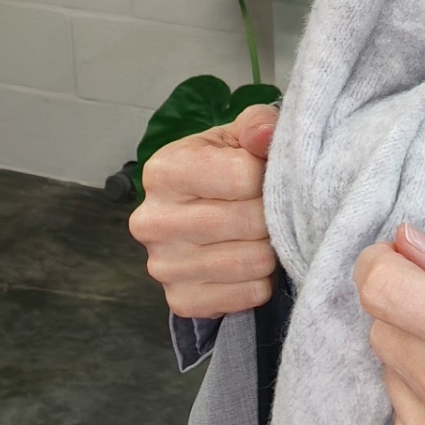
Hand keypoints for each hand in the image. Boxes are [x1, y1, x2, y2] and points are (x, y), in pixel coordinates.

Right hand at [129, 102, 278, 317]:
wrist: (201, 216)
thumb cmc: (224, 170)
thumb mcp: (238, 137)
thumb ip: (257, 124)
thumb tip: (264, 135)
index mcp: (164, 171)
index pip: (245, 176)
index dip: (268, 177)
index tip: (264, 176)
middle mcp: (153, 221)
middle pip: (251, 221)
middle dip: (271, 215)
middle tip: (266, 210)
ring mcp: (163, 266)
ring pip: (255, 260)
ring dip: (270, 248)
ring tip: (258, 234)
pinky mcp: (181, 301)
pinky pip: (251, 294)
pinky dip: (261, 280)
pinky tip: (247, 261)